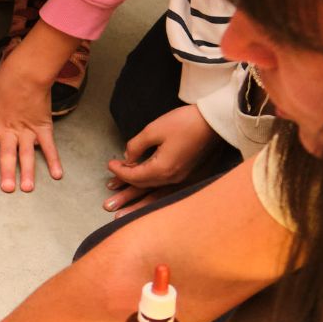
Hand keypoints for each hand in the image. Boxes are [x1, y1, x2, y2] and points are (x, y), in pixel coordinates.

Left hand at [0, 58, 62, 192]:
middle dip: (8, 172)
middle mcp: (9, 131)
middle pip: (8, 154)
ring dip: (28, 172)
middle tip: (7, 189)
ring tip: (28, 188)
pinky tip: (57, 175)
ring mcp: (27, 131)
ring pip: (27, 155)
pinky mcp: (43, 127)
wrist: (27, 72)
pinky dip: (54, 160)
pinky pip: (49, 147)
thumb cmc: (4, 80)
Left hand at [105, 104, 220, 211]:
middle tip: (111, 183)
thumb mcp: (154, 130)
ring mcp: (182, 178)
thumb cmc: (184, 123)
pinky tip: (145, 184)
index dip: (119, 170)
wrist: (213, 122)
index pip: (134, 175)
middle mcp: (172, 178)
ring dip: (136, 192)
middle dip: (124, 184)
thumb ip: (136, 145)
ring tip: (121, 199)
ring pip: (153, 188)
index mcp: (162, 169)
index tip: (110, 164)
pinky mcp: (188, 174)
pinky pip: (164, 185)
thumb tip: (127, 157)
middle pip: (143, 185)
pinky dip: (151, 187)